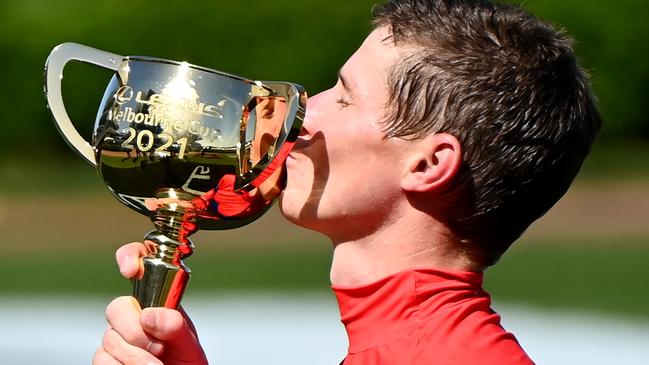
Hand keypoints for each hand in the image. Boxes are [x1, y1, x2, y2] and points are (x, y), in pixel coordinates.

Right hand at [93, 242, 207, 364]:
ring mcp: (117, 336)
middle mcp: (134, 314)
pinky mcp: (106, 358)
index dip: (129, 256)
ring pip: (109, 338)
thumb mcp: (189, 343)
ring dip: (133, 357)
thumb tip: (149, 315)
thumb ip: (176, 326)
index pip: (139, 266)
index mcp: (156, 300)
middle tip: (158, 348)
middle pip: (116, 308)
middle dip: (135, 331)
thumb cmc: (187, 362)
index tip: (130, 269)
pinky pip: (101, 359)